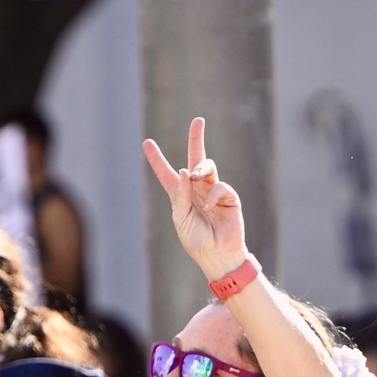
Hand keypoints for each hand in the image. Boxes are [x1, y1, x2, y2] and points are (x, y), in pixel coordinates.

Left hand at [141, 116, 247, 281]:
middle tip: (198, 121)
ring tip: (195, 176)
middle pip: (195, 159)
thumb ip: (181, 195)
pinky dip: (213, 195)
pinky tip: (209, 207)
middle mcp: (197, 190)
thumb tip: (185, 170)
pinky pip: (220, 186)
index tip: (147, 142)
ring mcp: (213, 192)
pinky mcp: (229, 197)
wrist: (217, 256)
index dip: (157, 159)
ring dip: (200, 167)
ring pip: (207, 167)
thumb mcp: (181, 219)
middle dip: (196, 139)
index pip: (166, 173)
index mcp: (180, 196)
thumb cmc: (196, 241)